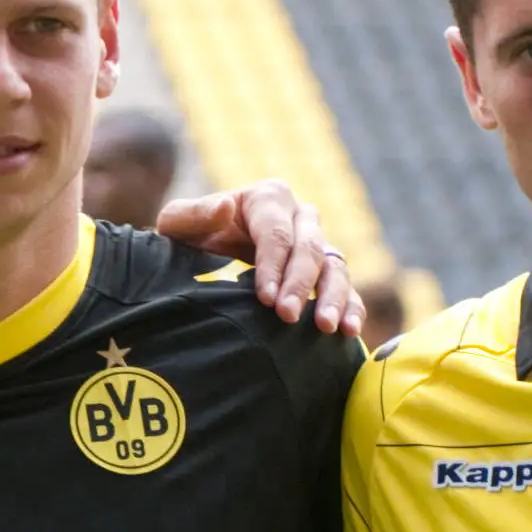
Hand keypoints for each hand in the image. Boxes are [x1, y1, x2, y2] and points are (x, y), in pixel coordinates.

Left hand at [154, 176, 363, 338]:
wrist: (203, 258)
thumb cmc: (190, 239)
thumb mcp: (178, 223)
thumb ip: (194, 213)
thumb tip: (225, 206)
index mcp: (268, 199)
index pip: (276, 233)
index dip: (273, 265)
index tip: (265, 298)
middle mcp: (300, 217)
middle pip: (309, 249)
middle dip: (300, 284)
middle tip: (286, 316)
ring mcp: (318, 244)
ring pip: (335, 267)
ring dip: (334, 297)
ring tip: (327, 327)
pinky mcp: (327, 273)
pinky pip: (348, 288)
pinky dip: (352, 308)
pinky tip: (349, 332)